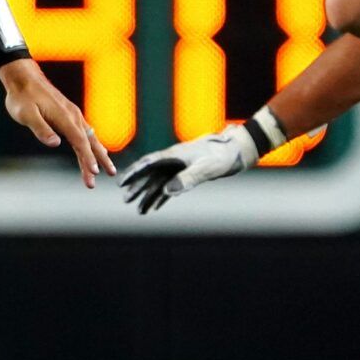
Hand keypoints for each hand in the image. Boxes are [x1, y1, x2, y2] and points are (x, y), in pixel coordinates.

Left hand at [0, 59, 115, 188]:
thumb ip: (41, 129)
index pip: (80, 141)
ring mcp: (73, 114)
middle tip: (109, 175)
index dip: (87, 158)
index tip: (94, 172)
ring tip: (109, 169)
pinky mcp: (69, 114)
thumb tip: (56, 143)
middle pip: (89, 142)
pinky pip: (85, 132)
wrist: (24, 78)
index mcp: (64, 117)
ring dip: (99, 154)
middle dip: (98, 160)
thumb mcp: (26, 114)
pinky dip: (93, 144)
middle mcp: (73, 116)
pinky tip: (99, 151)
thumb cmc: (22, 96)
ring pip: (89, 137)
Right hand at [118, 127, 259, 213]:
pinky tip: (156, 207)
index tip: (121, 182)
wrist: (237, 149)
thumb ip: (187, 179)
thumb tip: (167, 192)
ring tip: (139, 211)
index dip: (134, 173)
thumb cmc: (222, 155)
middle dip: (138, 188)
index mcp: (173, 155)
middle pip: (150, 176)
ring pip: (159, 183)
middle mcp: (173, 161)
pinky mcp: (187, 174)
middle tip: (126, 200)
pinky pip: (170, 187)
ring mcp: (179, 167)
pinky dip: (162, 197)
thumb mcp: (205, 168)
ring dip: (149, 196)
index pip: (148, 164)